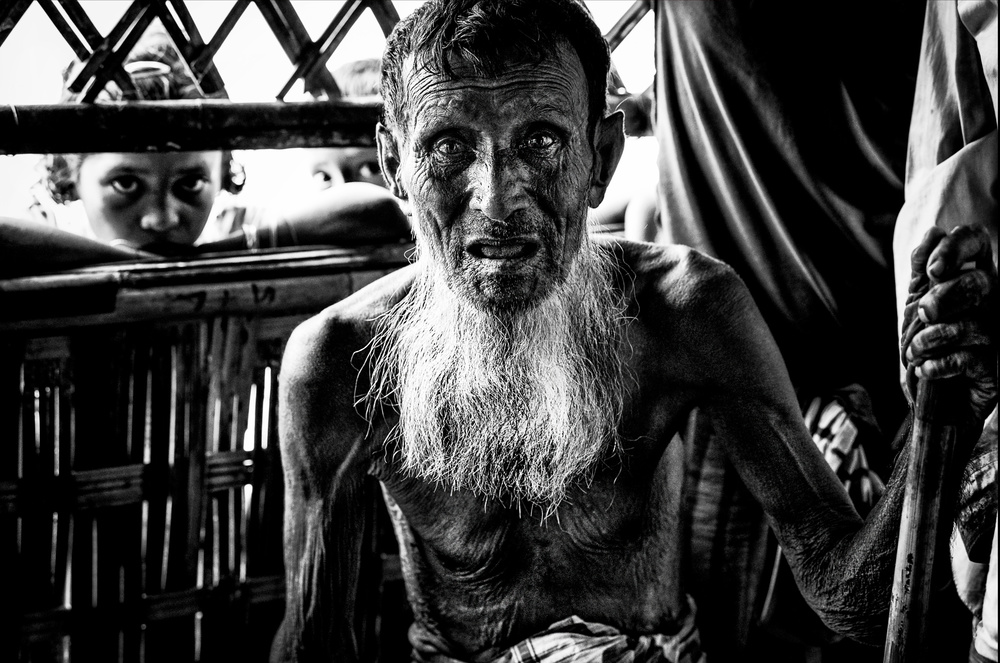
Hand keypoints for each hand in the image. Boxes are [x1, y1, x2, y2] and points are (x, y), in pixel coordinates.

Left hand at [900, 224, 995, 426]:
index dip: (957, 247)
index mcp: (973, 277)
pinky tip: (925, 369)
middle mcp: (992, 301)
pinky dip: (939, 364)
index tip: (932, 270)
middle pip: (980, 283)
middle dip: (944, 297)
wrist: (937, 397)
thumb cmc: (930, 344)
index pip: (978, 242)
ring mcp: (996, 333)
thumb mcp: (917, 304)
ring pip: (972, 323)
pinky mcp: (994, 366)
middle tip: (924, 312)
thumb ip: (922, 271)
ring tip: (913, 351)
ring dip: (931, 338)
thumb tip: (932, 233)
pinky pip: (968, 358)